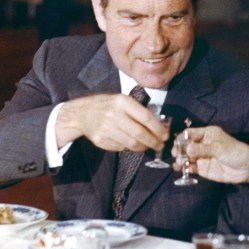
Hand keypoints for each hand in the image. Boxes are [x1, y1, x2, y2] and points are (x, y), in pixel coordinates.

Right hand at [55, 93, 169, 152]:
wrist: (82, 113)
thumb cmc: (107, 105)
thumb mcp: (123, 100)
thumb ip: (139, 111)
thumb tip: (160, 126)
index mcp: (122, 102)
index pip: (145, 117)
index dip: (158, 129)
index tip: (166, 135)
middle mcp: (113, 114)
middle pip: (139, 133)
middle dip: (153, 141)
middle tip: (160, 145)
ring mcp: (106, 128)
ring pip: (131, 143)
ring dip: (144, 147)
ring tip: (149, 146)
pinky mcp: (100, 140)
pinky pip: (121, 148)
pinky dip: (130, 148)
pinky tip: (133, 144)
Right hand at [172, 126, 248, 184]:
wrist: (247, 168)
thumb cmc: (236, 152)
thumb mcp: (219, 148)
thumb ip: (202, 149)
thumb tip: (187, 149)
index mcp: (207, 134)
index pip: (190, 133)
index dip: (182, 138)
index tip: (177, 143)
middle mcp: (202, 144)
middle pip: (185, 145)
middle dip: (179, 149)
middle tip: (176, 154)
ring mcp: (201, 157)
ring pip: (186, 157)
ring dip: (180, 159)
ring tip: (179, 162)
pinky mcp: (202, 168)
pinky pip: (190, 167)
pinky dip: (183, 168)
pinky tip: (179, 168)